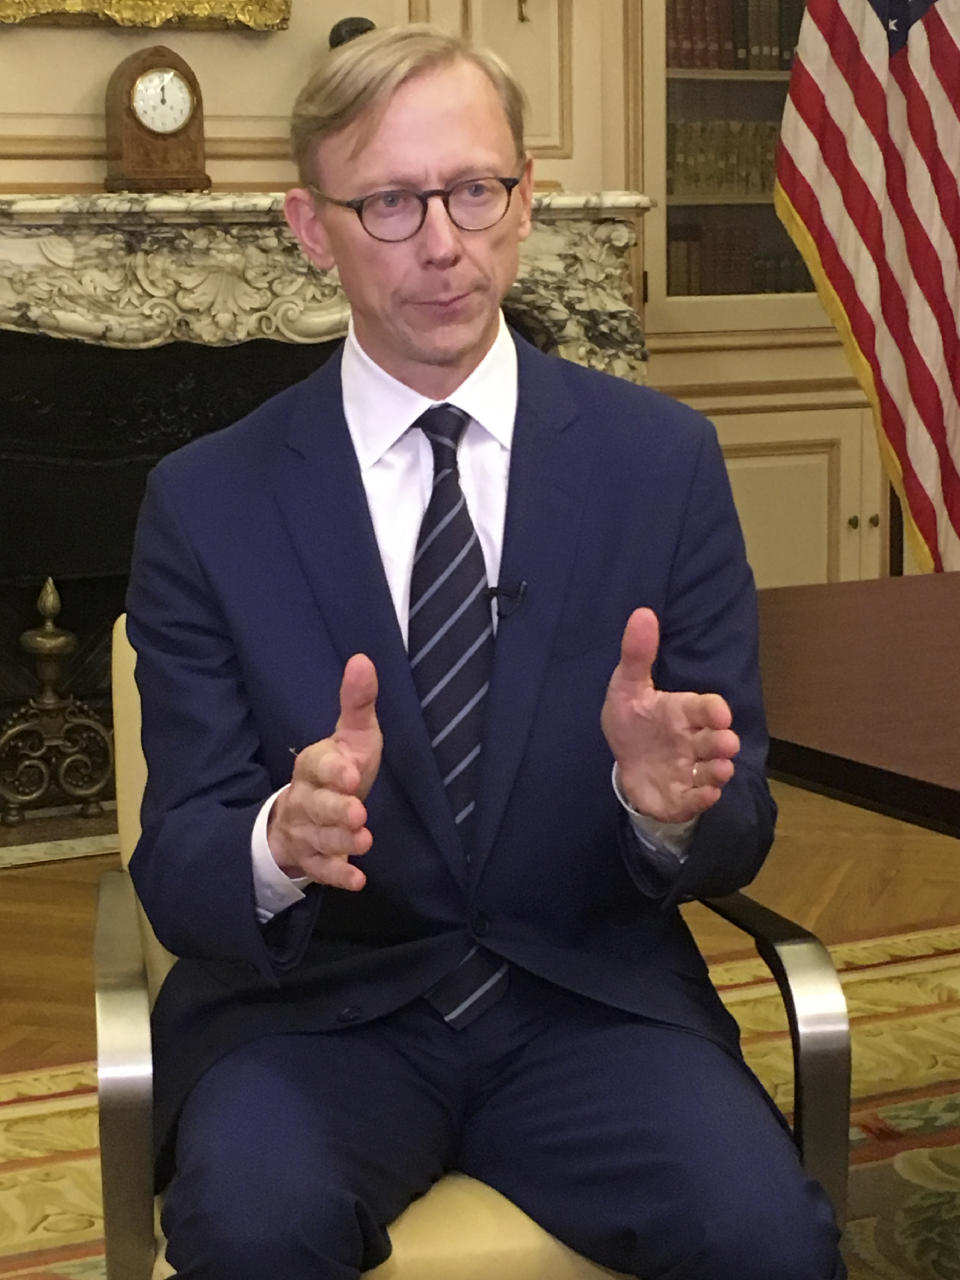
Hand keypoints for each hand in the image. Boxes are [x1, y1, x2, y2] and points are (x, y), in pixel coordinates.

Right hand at [267, 654, 382, 890]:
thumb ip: (358, 703)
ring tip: (363, 841)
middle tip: (357, 813)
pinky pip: (321, 870)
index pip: (317, 764)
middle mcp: (305, 798)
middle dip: (335, 810)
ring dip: (340, 842)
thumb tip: (363, 660)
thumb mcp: (353, 736)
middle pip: (316, 805)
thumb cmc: (339, 769)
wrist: (305, 814)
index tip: (351, 773)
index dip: (332, 770)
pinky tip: (358, 880)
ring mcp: (306, 831)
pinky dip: (338, 876)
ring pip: (318, 838)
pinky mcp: (312, 860)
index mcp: (313, 765)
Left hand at [601, 608, 738, 824]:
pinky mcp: (683, 795)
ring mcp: (690, 769)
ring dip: (719, 771)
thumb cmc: (633, 722)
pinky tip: (702, 796)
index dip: (714, 710)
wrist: (628, 765)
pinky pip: (697, 799)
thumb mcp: (627, 688)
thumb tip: (642, 612)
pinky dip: (702, 799)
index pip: (706, 708)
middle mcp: (693, 741)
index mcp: (683, 712)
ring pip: (713, 771)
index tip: (719, 714)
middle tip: (725, 744)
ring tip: (720, 771)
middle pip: (716, 741)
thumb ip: (636, 655)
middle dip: (723, 742)